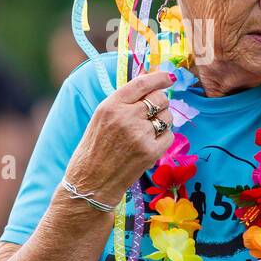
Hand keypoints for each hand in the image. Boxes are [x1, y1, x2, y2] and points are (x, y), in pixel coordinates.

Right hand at [63, 69, 175, 201]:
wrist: (90, 183)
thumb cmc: (95, 149)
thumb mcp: (102, 118)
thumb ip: (124, 102)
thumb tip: (151, 85)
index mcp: (111, 105)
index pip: (142, 83)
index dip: (159, 77)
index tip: (169, 77)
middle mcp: (126, 117)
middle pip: (160, 98)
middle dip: (161, 103)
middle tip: (153, 112)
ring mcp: (139, 135)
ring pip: (168, 117)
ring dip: (163, 121)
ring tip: (147, 132)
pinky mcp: (150, 152)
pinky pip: (170, 136)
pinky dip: (163, 139)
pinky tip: (149, 145)